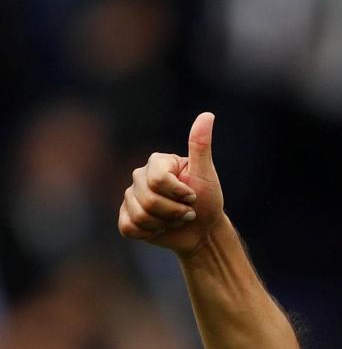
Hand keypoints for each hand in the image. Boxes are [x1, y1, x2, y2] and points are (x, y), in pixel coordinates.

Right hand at [118, 112, 224, 256]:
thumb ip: (201, 146)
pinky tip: (161, 228)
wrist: (203, 230)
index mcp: (157, 162)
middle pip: (149, 199)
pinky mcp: (126, 217)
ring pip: (140, 215)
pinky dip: (150, 233)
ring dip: (165, 224)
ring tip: (176, 220)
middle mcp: (140, 176)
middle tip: (187, 212)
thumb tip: (207, 115)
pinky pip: (129, 227)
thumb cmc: (208, 200)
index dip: (179, 193)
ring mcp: (131, 197)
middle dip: (175, 211)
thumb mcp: (206, 174)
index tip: (193, 195)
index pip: (157, 180)